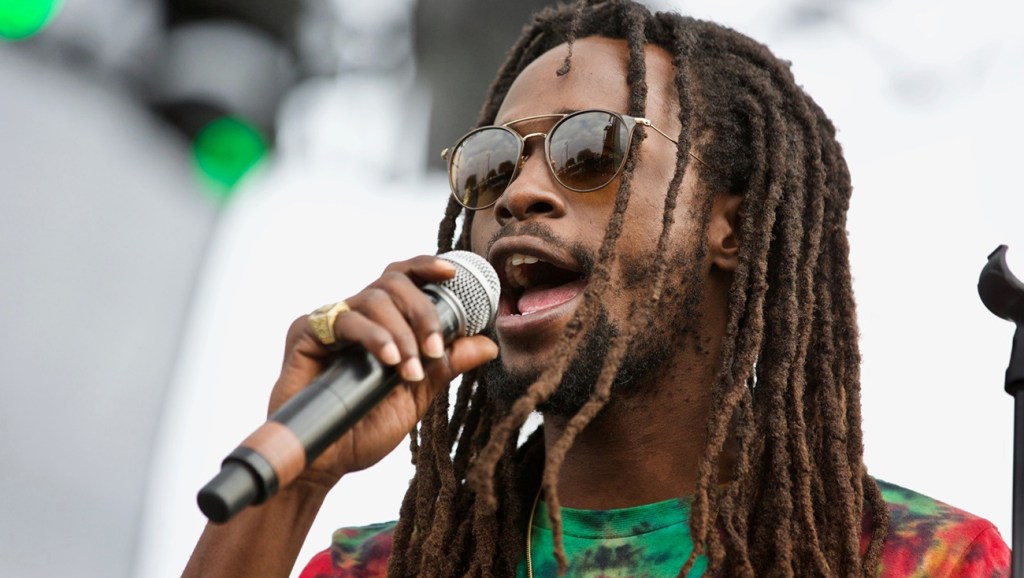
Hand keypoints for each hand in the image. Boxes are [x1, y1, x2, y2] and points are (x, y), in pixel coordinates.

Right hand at [270, 255, 498, 489]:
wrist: (326, 462)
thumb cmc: (365, 428)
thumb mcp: (417, 395)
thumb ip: (446, 365)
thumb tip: (488, 344)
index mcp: (381, 323)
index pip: (403, 280)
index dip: (426, 267)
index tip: (452, 273)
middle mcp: (356, 315)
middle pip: (393, 283)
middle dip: (423, 312)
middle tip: (435, 349)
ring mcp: (330, 321)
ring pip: (373, 299)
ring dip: (402, 334)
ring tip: (411, 372)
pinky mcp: (305, 332)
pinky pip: (344, 320)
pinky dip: (374, 337)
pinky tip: (389, 361)